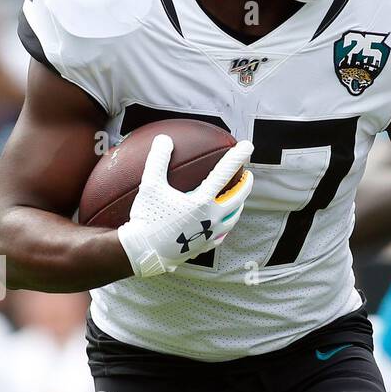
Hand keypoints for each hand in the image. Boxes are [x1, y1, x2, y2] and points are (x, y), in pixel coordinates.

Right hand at [116, 134, 253, 277]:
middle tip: (248, 175)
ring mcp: (210, 234)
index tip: (248, 145)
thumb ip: (158, 160)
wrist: (141, 252)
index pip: (225, 173)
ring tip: (238, 199)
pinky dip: (225, 226)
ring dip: (238, 205)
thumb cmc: (146, 217)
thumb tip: (163, 139)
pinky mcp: (204, 246)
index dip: (237, 157)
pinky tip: (222, 224)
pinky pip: (221, 235)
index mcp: (201, 201)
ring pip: (233, 218)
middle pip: (238, 197)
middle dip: (246, 184)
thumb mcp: (150, 186)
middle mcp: (211, 218)